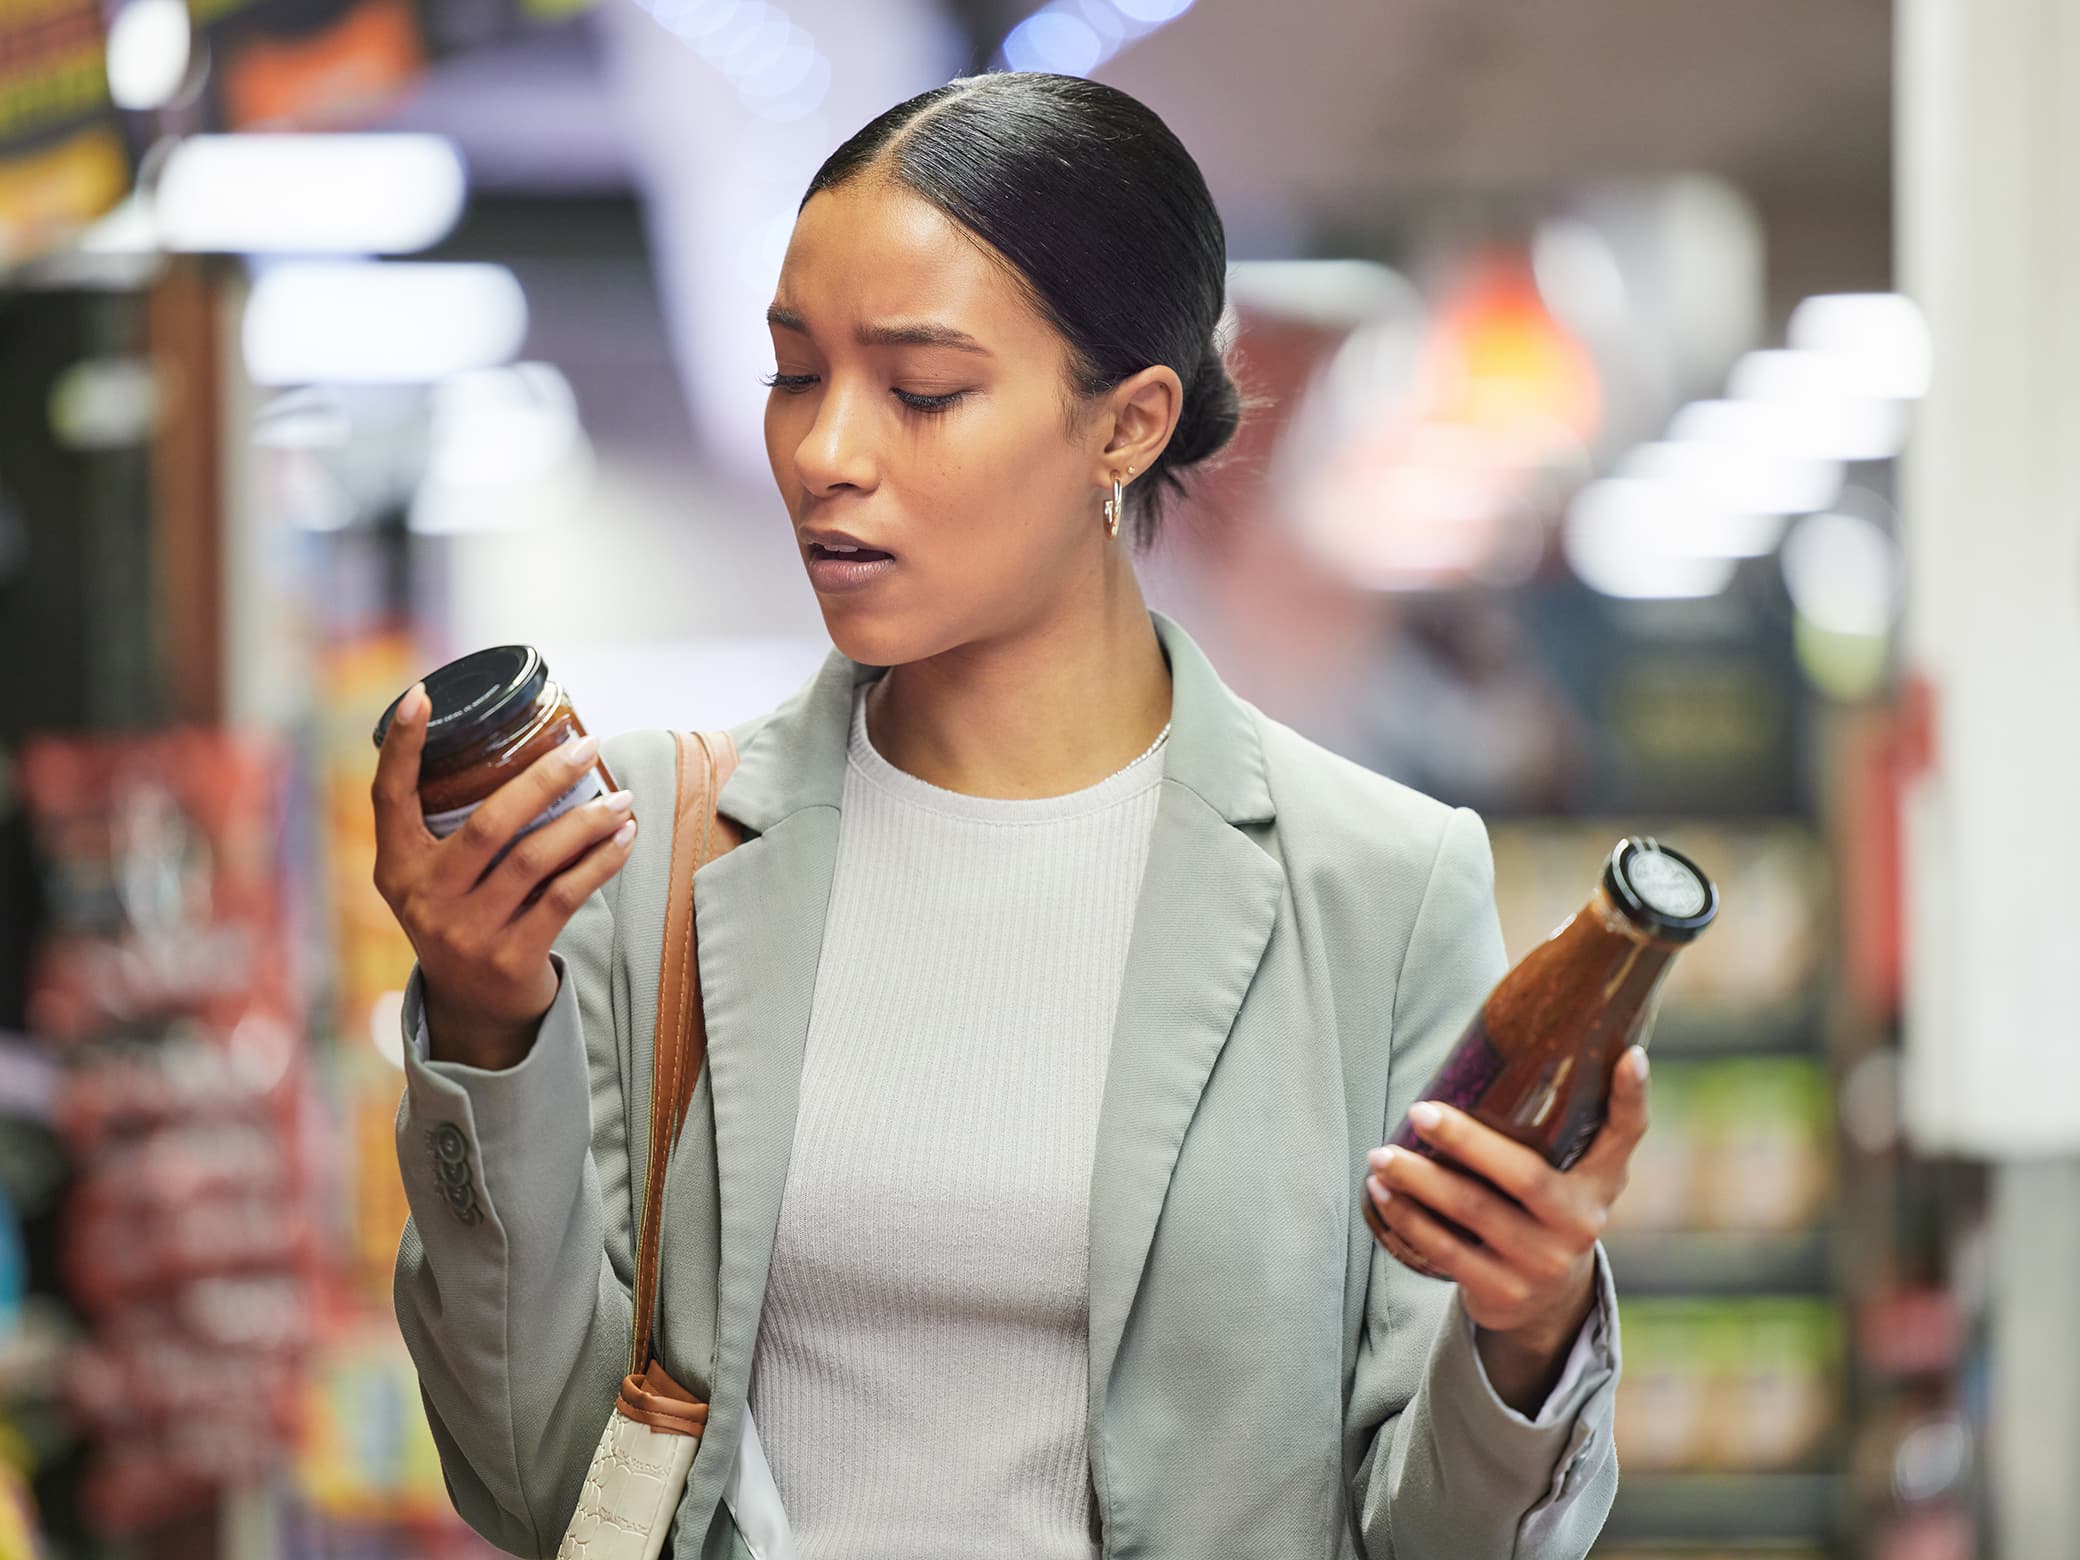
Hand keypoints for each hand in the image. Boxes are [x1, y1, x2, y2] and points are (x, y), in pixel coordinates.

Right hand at [370, 683, 638, 1068]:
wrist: (476, 1010)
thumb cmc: (467, 917)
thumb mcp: (441, 878)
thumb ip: (458, 828)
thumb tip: (528, 749)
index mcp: (397, 868)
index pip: (389, 797)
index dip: (402, 746)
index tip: (422, 694)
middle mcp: (423, 899)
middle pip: (489, 823)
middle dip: (543, 778)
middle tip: (588, 745)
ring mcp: (465, 932)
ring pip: (536, 859)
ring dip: (588, 822)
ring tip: (623, 798)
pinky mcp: (509, 958)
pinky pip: (565, 896)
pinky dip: (600, 861)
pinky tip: (624, 838)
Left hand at [1362, 1048, 1650, 1399]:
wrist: (1545, 1304)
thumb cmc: (1546, 1211)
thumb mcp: (1573, 1175)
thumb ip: (1565, 1124)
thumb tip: (1536, 1038)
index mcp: (1599, 1184)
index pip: (1626, 1134)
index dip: (1631, 1097)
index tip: (1631, 1056)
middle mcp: (1580, 1224)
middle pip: (1523, 1175)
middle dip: (1466, 1141)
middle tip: (1419, 1111)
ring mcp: (1542, 1263)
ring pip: (1473, 1212)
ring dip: (1419, 1180)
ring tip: (1381, 1154)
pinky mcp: (1503, 1292)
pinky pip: (1446, 1251)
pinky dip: (1408, 1218)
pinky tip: (1382, 1192)